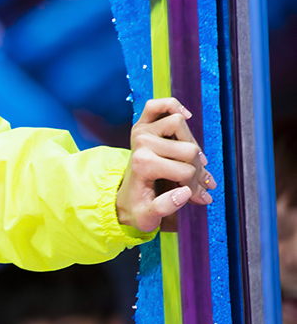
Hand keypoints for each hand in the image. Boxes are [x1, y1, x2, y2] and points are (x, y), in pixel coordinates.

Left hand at [116, 97, 215, 232]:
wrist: (124, 198)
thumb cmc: (138, 207)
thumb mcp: (147, 218)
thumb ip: (164, 207)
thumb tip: (185, 193)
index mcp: (141, 165)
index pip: (186, 170)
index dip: (196, 186)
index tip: (198, 197)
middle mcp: (140, 144)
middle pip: (190, 150)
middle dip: (198, 170)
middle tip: (199, 184)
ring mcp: (141, 131)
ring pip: (182, 125)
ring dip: (192, 144)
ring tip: (193, 163)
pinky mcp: (142, 123)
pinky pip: (160, 104)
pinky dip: (174, 106)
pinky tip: (186, 117)